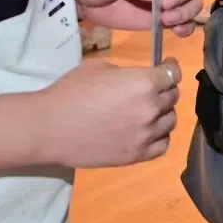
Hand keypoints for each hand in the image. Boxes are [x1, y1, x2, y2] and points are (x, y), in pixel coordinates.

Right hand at [38, 58, 180, 167]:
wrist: (49, 128)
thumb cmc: (70, 92)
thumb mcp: (100, 68)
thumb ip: (127, 73)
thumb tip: (138, 78)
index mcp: (144, 82)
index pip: (173, 74)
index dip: (170, 69)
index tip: (167, 67)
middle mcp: (151, 108)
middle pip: (173, 97)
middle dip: (164, 90)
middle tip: (150, 91)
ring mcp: (146, 134)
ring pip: (170, 121)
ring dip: (161, 114)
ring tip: (145, 113)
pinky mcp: (137, 155)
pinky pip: (162, 144)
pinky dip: (158, 137)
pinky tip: (146, 132)